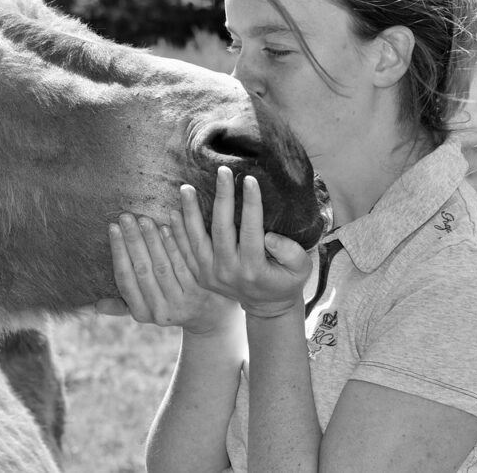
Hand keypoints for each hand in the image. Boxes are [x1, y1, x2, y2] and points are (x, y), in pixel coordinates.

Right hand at [95, 213, 239, 335]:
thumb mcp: (147, 311)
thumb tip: (96, 304)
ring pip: (164, 265)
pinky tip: (170, 224)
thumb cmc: (170, 306)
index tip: (113, 228)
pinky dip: (177, 242)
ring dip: (153, 240)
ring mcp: (183, 300)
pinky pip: (186, 262)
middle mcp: (162, 311)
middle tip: (126, 216)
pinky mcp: (202, 289)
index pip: (125, 279)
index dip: (118, 252)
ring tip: (145, 218)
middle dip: (133, 241)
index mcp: (143, 314)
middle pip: (143, 270)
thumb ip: (123, 306)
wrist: (211, 318)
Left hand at [180, 167, 311, 318]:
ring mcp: (210, 274)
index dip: (251, 204)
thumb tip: (269, 236)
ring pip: (196, 238)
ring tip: (186, 187)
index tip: (249, 179)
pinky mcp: (200, 274)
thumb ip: (290, 253)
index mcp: (254, 269)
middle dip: (222, 197)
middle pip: (221, 229)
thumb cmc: (286, 280)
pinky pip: (185, 250)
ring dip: (190, 211)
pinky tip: (175, 210)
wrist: (266, 306)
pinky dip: (178, 230)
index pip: (251, 230)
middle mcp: (228, 271)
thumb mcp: (301, 270)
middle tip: (222, 171)